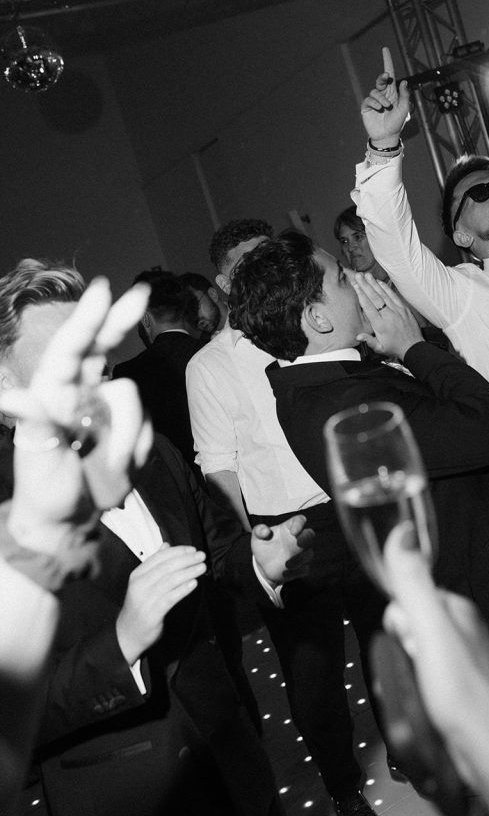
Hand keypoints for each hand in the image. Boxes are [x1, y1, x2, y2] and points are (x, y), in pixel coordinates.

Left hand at [1, 279, 152, 555]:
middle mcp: (80, 394)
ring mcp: (106, 411)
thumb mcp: (37, 459)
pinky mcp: (129, 430)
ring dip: (130, 433)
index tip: (103, 290)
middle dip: (120, 320)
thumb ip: (33, 424)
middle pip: (102, 347)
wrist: (72, 525)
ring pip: (133, 397)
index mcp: (53, 394)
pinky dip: (140, 447)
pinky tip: (123, 468)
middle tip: (141, 293)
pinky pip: (147, 425)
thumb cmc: (46, 490)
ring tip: (115, 467)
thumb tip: (12, 396)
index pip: (71, 350)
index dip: (87, 319)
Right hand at [116, 544, 206, 663]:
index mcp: (137, 575)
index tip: (192, 549)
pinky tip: (193, 583)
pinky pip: (170, 598)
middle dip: (186, 559)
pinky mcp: (152, 613)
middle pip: (166, 567)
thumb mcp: (142, 582)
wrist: (127, 634)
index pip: (159, 557)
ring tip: (201, 568)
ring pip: (170, 580)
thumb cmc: (138, 607)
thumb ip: (154, 564)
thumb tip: (166, 545)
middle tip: (201, 556)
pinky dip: (183, 589)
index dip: (177, 551)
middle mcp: (139, 585)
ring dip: (188, 572)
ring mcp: (145, 599)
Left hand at [251, 514, 313, 585]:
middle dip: (307, 539)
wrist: (263, 565)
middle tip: (298, 543)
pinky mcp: (301, 567)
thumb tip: (265, 532)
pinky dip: (296, 572)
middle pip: (310, 535)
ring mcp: (301, 553)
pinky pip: (304, 569)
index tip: (293, 531)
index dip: (300, 524)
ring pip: (309, 554)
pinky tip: (284, 573)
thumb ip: (259, 531)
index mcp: (289, 528)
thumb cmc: (263, 545)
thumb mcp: (257, 537)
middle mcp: (298, 539)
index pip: (300, 520)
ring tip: (286, 564)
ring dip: (299, 559)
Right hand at [351, 271, 422, 359]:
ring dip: (374, 283)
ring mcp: (397, 311)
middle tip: (359, 276)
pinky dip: (386, 288)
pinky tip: (379, 282)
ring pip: (384, 294)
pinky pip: (393, 296)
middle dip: (365, 285)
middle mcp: (388, 316)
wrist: (413, 347)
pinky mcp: (404, 308)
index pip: (368, 307)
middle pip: (375, 297)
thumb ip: (369, 341)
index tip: (355, 286)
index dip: (361, 295)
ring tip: (367, 275)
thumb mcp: (380, 348)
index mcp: (380, 325)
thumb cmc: (395, 348)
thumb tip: (358, 336)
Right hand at [360, 47, 410, 146]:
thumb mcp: (404, 108)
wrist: (387, 136)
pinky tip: (379, 109)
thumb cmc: (397, 123)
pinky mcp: (366, 107)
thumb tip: (404, 81)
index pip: (390, 75)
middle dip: (383, 77)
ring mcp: (374, 100)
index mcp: (392, 92)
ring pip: (375, 91)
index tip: (385, 49)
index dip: (387, 61)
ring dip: (382, 98)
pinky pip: (369, 99)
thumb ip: (405, 95)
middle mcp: (383, 94)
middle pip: (381, 80)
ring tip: (386, 107)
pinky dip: (375, 103)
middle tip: (386, 76)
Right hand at [382, 524, 488, 788]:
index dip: (399, 624)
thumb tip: (401, 527)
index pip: (406, 598)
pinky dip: (418, 695)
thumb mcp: (430, 631)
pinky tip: (428, 710)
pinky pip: (422, 682)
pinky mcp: (460, 691)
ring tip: (424, 699)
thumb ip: (413, 582)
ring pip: (412, 658)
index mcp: (457, 609)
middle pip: (408, 629)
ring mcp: (463, 662)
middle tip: (419, 678)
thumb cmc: (461, 692)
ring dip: (407, 678)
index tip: (411, 648)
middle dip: (402, 654)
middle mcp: (462, 629)